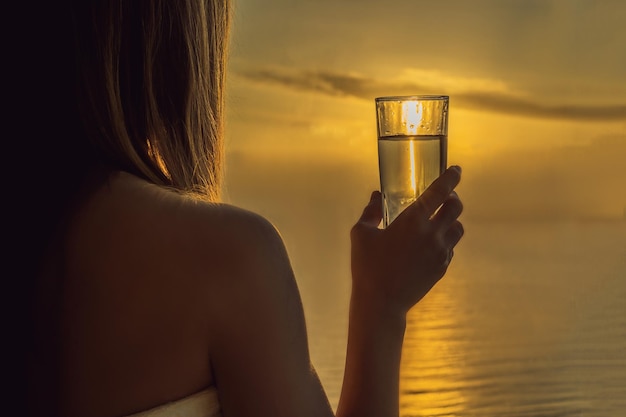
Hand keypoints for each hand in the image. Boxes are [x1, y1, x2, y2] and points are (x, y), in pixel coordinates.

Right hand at [350, 166, 463, 317]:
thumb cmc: (367, 266)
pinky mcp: (442, 268)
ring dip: (452, 219)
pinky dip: (446, 240)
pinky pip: (451, 247)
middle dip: (453, 197)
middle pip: (456, 207)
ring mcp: (440, 252)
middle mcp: (432, 234)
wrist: (381, 303)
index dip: (451, 177)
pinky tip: (432, 242)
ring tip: (440, 219)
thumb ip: (371, 211)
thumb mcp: (361, 234)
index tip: (456, 169)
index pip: (440, 191)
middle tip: (444, 196)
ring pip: (458, 227)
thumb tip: (376, 196)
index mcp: (413, 220)